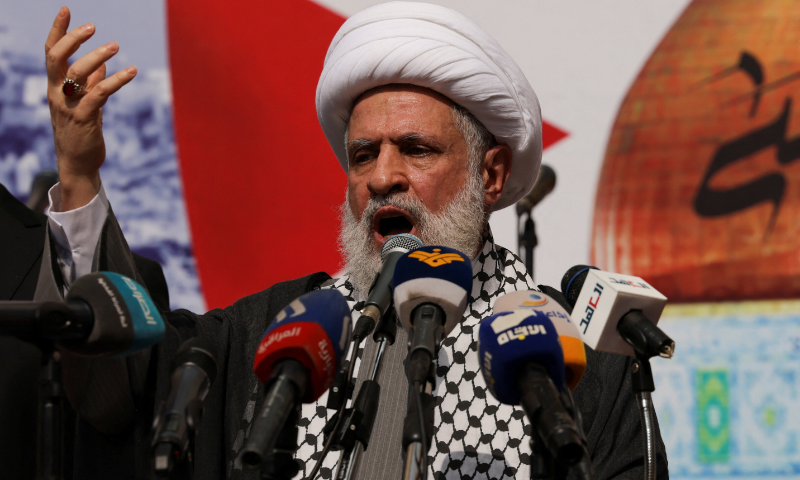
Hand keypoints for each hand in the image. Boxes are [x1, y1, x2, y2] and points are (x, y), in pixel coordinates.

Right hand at [45, 6, 136, 210]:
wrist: (78, 164)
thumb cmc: (81, 133)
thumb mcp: (86, 104)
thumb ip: (91, 84)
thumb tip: (101, 66)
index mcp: (55, 87)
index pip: (51, 53)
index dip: (57, 30)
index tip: (66, 9)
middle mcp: (56, 94)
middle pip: (57, 58)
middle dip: (72, 38)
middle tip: (93, 27)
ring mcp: (68, 106)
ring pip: (78, 74)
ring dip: (98, 56)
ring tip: (116, 46)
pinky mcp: (84, 119)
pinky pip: (99, 94)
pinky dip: (116, 80)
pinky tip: (131, 71)